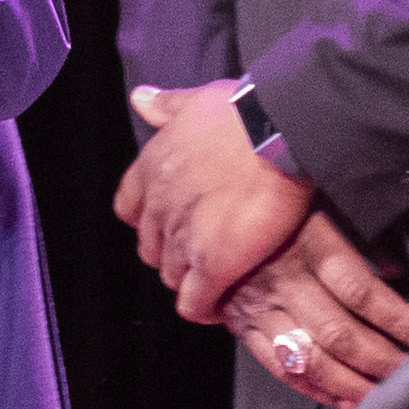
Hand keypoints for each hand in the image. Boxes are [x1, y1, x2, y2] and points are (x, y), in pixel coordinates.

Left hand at [115, 80, 311, 318]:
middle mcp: (158, 208)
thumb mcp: (197, 99)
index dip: (151, 221)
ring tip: (219, 279)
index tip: (175, 221)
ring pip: (172, 277)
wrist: (278, 130)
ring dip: (191, 281)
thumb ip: (166, 106)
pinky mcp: (213, 265)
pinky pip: (194, 304)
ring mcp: (183, 240)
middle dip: (173, 253)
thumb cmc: (244, 111)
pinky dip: (204, 310)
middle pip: (152, 249)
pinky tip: (222, 307)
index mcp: (151, 169)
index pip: (129, 210)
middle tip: (205, 250)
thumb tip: (140, 98)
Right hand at [223, 221, 408, 408]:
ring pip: (311, 359)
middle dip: (384, 362)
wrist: (213, 213)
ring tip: (388, 398)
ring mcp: (260, 307)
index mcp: (307, 242)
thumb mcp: (320, 206)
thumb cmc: (277, 206)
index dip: (395, 317)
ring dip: (354, 385)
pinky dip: (316, 390)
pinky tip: (346, 400)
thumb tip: (394, 275)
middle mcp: (284, 279)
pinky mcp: (243, 327)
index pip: (358, 289)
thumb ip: (358, 241)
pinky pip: (281, 369)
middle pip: (339, 333)